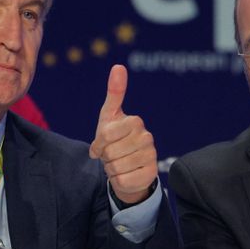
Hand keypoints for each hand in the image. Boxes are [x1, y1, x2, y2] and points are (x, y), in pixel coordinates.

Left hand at [89, 65, 157, 203]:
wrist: (127, 167)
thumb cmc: (115, 140)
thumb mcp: (110, 116)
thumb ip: (114, 92)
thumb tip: (118, 66)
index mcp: (136, 121)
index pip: (105, 135)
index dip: (98, 144)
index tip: (102, 144)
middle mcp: (147, 137)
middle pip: (110, 152)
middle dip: (105, 157)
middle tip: (112, 155)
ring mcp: (151, 156)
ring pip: (116, 168)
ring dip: (111, 169)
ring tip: (118, 164)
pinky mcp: (151, 175)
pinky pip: (122, 181)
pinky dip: (118, 181)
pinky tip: (125, 175)